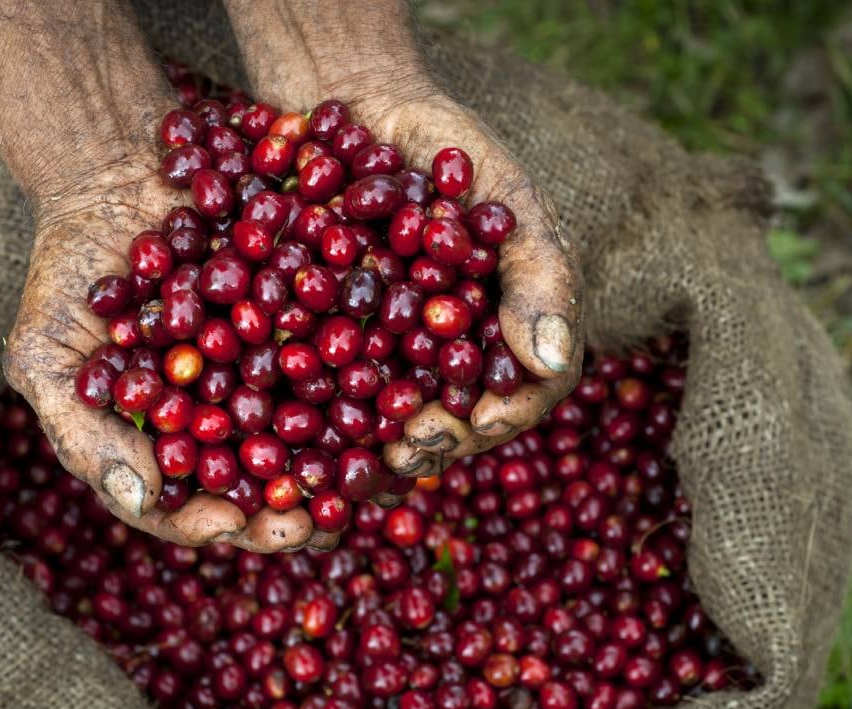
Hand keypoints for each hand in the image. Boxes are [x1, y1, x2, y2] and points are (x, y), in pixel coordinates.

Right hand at [4, 155, 331, 550]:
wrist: (114, 175)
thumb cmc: (67, 274)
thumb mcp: (45, 355)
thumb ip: (83, 432)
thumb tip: (143, 502)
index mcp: (170, 440)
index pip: (191, 503)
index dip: (213, 521)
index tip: (235, 524)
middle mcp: (229, 414)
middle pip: (267, 478)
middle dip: (295, 505)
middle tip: (324, 521)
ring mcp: (274, 367)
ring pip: (317, 427)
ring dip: (347, 456)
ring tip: (370, 473)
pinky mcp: (309, 315)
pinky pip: (342, 349)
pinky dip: (368, 371)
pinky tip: (392, 386)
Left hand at [224, 0, 584, 476]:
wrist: (354, 107)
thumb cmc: (444, 145)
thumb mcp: (503, 194)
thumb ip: (537, 271)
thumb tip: (552, 361)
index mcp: (504, 324)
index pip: (524, 388)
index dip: (507, 413)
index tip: (480, 423)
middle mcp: (450, 350)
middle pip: (457, 418)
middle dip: (438, 441)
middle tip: (411, 446)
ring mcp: (389, 352)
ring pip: (393, 418)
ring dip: (381, 446)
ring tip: (363, 457)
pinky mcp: (328, 344)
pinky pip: (328, 390)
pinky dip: (319, 414)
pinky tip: (300, 428)